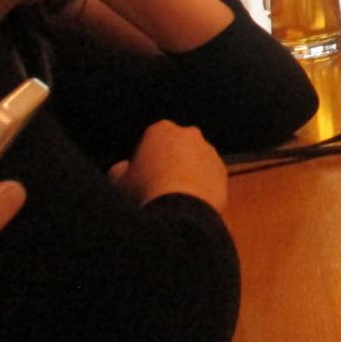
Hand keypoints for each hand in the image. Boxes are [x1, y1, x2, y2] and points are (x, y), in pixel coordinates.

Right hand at [108, 120, 228, 214]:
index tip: (141, 177)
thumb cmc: (146, 192)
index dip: (145, 160)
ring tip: (175, 199)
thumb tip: (123, 169)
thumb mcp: (118, 181)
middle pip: (176, 148)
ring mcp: (209, 152)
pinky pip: (209, 177)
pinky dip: (202, 187)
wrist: (181, 212)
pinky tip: (191, 203)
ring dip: (187, 174)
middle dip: (169, 163)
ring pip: (195, 161)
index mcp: (161, 130)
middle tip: (158, 188)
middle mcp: (189, 135)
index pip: (151, 140)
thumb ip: (119, 169)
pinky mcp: (222, 171)